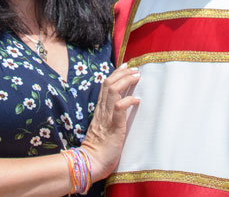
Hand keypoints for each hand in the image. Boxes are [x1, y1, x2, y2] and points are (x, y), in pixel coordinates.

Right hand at [80, 63, 140, 180]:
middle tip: (135, 69)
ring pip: (113, 91)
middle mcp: (101, 111)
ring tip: (137, 77)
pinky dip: (128, 100)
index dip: (116, 74)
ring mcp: (106, 118)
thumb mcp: (104, 128)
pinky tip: (137, 99)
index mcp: (99, 111)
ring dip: (126, 81)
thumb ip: (109, 117)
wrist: (91, 163)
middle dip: (122, 73)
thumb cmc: (99, 149)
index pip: (105, 86)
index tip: (126, 66)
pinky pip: (119, 108)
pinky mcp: (113, 126)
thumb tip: (120, 108)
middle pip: (108, 84)